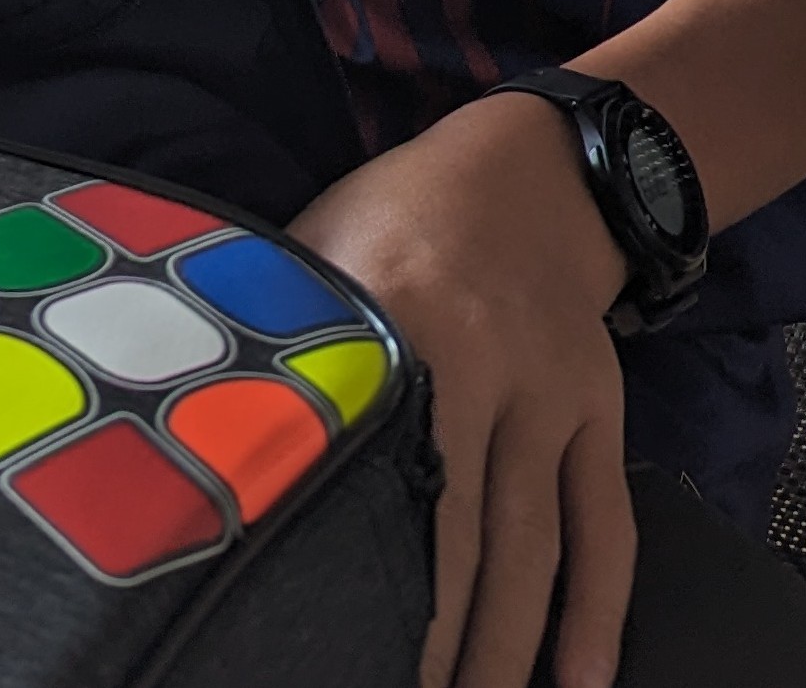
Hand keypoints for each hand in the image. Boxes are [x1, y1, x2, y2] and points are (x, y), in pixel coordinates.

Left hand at [290, 93, 634, 687]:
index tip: (325, 633)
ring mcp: (549, 395)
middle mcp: (483, 365)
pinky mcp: (598, 412)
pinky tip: (581, 680)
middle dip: (433, 638)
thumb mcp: (321, 246)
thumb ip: (282, 333)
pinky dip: (597, 610)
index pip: (376, 468)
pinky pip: (604, 524)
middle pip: (462, 534)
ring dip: (507, 648)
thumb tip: (201, 415)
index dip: (356, 562)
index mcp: (397, 322)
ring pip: (532, 546)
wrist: (533, 169)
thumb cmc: (399, 216)